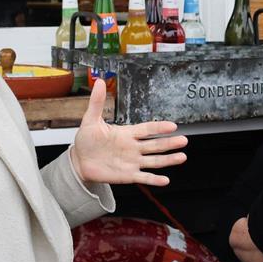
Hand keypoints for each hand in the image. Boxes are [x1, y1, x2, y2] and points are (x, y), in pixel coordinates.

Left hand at [69, 78, 187, 185]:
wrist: (78, 161)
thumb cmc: (86, 141)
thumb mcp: (90, 120)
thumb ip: (97, 102)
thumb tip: (99, 82)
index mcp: (126, 134)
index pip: (147, 129)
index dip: (159, 127)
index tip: (172, 126)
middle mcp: (132, 148)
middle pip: (155, 145)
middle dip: (169, 143)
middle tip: (183, 140)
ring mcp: (132, 162)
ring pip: (154, 161)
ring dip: (168, 160)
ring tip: (182, 157)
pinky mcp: (128, 175)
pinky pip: (143, 177)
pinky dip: (154, 179)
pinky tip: (165, 180)